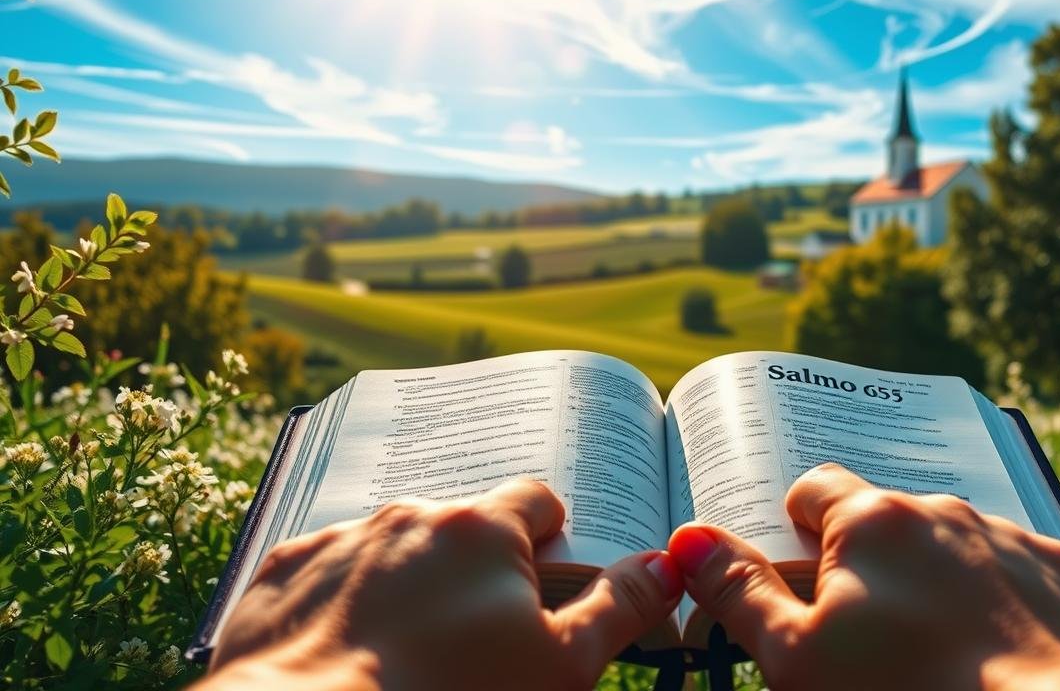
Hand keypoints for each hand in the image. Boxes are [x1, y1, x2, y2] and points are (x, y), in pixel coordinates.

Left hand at [199, 479, 683, 690]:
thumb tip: (665, 563)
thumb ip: (619, 609)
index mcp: (483, 527)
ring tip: (408, 650)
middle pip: (464, 526)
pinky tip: (348, 649)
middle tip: (477, 637)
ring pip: (394, 548)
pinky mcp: (284, 571)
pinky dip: (344, 599)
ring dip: (408, 582)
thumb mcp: (560, 669)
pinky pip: (328, 570)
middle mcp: (410, 515)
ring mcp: (341, 538)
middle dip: (476, 570)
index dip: (551, 543)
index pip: (538, 501)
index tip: (545, 588)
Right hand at [668, 463, 1059, 690]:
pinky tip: (992, 648)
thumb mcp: (797, 659)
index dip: (796, 533)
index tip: (800, 582)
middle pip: (882, 517)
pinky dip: (996, 597)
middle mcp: (941, 509)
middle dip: (866, 562)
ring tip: (933, 646)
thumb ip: (740, 593)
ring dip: (933, 577)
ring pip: (949, 543)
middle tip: (864, 630)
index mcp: (870, 520)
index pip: (811, 489)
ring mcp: (1007, 536)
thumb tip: (690, 538)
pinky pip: (1012, 569)